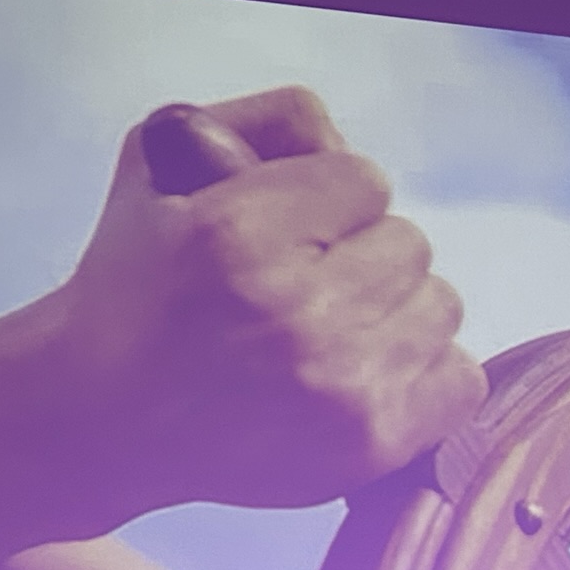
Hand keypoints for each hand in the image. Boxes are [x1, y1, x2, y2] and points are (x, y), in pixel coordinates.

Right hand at [0, 86, 487, 569]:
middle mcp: (298, 314)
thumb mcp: (161, 162)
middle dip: (363, 257)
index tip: (289, 233)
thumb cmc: (139, 288)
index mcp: (241, 236)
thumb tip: (353, 143)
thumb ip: (269, 124)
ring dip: (396, 313)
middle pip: (410, 244)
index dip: (331, 202)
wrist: (107, 419)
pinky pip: (462, 381)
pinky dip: (426, 374)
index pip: (366, 180)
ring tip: (335, 334)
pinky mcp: (372, 445)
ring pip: (441, 306)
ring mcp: (341, 388)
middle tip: (308, 288)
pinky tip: (369, 375)